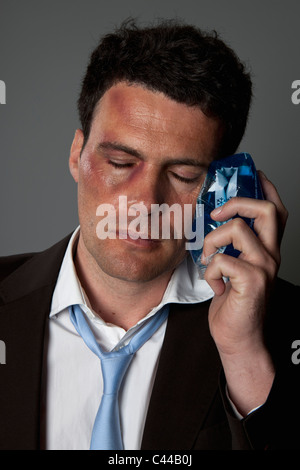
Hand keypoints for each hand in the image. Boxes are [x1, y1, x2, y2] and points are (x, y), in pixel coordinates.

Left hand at [202, 171, 287, 414]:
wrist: (237, 337)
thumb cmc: (232, 302)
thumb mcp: (233, 267)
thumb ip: (230, 246)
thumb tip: (212, 222)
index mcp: (267, 249)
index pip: (276, 210)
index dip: (266, 188)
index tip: (252, 174)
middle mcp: (271, 255)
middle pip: (266, 210)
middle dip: (236, 202)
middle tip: (215, 214)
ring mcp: (264, 268)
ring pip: (237, 230)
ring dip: (212, 242)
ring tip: (207, 261)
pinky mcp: (252, 282)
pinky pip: (223, 259)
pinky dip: (210, 270)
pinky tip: (214, 284)